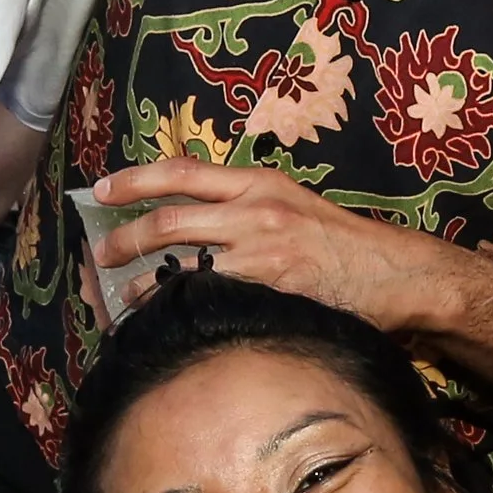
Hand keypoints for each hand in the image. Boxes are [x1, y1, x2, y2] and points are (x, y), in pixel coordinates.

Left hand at [91, 159, 430, 324]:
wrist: (392, 273)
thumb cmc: (341, 242)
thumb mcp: (292, 203)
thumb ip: (245, 204)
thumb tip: (191, 215)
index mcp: (258, 183)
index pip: (181, 173)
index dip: (134, 180)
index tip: (100, 190)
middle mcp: (255, 212)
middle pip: (168, 221)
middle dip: (124, 240)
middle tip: (100, 256)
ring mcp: (261, 255)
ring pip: (180, 268)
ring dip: (143, 285)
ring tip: (124, 297)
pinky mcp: (270, 293)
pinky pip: (210, 301)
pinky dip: (180, 310)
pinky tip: (165, 320)